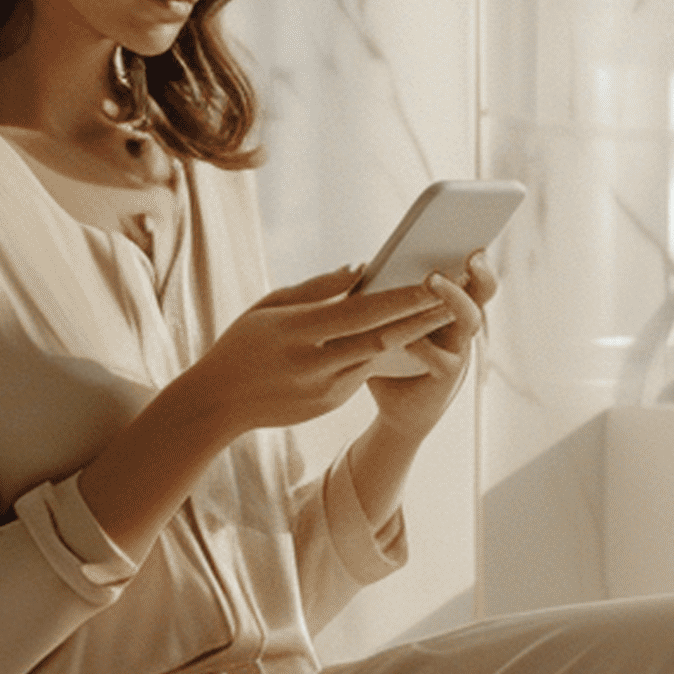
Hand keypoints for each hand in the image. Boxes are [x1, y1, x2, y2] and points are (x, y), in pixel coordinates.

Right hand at [182, 265, 457, 435]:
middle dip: (422, 317)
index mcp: (297, 333)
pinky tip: (410, 335)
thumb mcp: (269, 306)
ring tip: (442, 311)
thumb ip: (317, 289)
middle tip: (456, 296)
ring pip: (379, 358)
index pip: (361, 314)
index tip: (434, 281)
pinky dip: (385, 352)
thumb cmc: (240, 345)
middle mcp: (315, 365)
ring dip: (411, 335)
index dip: (401, 299)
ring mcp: (325, 389)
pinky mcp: (330, 404)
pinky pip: (364, 372)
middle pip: (382, 339)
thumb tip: (362, 268)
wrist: (216, 405)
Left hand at [364, 251, 497, 440]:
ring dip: (453, 298)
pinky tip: (408, 338)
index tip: (472, 226)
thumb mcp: (381, 318)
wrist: (393, 409)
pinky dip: (425, 347)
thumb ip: (382, 294)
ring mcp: (458, 351)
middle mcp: (460, 324)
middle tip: (471, 252)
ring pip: (468, 320)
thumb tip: (361, 266)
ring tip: (433, 279)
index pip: (470, 271)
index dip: (476, 252)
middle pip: (482, 291)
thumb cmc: (388, 356)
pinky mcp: (446, 378)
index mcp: (450, 304)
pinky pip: (443, 359)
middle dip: (480, 270)